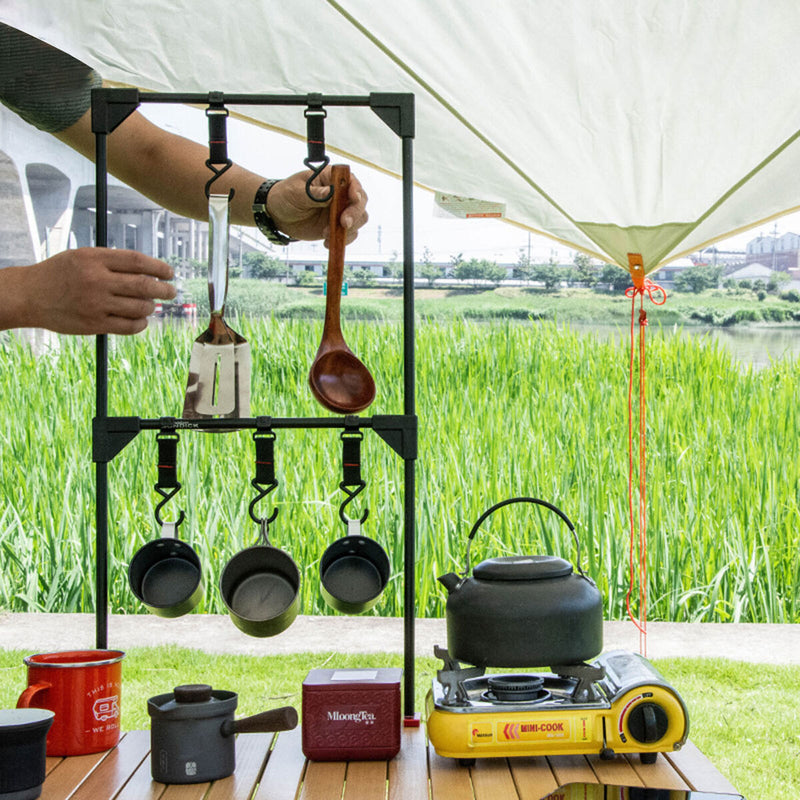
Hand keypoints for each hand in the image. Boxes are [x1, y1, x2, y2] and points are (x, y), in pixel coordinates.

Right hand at [6, 248, 175, 334]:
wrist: (30, 295)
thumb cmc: (60, 274)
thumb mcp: (82, 257)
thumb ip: (112, 262)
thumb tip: (150, 272)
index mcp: (94, 259)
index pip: (137, 261)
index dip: (159, 267)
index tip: (170, 273)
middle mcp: (96, 280)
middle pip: (144, 285)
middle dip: (164, 290)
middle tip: (171, 292)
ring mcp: (96, 303)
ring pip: (139, 307)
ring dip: (151, 307)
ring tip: (150, 305)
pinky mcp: (94, 324)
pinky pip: (129, 326)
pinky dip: (141, 323)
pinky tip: (140, 319)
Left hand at [266, 166, 368, 245]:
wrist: (277, 215)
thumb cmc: (285, 196)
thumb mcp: (295, 192)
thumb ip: (314, 193)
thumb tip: (330, 192)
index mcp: (331, 178)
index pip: (351, 181)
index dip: (356, 190)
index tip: (354, 199)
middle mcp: (340, 194)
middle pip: (360, 202)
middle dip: (355, 214)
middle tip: (343, 224)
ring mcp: (340, 211)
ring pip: (359, 219)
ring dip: (348, 230)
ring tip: (326, 234)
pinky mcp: (337, 226)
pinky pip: (349, 234)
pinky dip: (342, 240)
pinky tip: (326, 242)